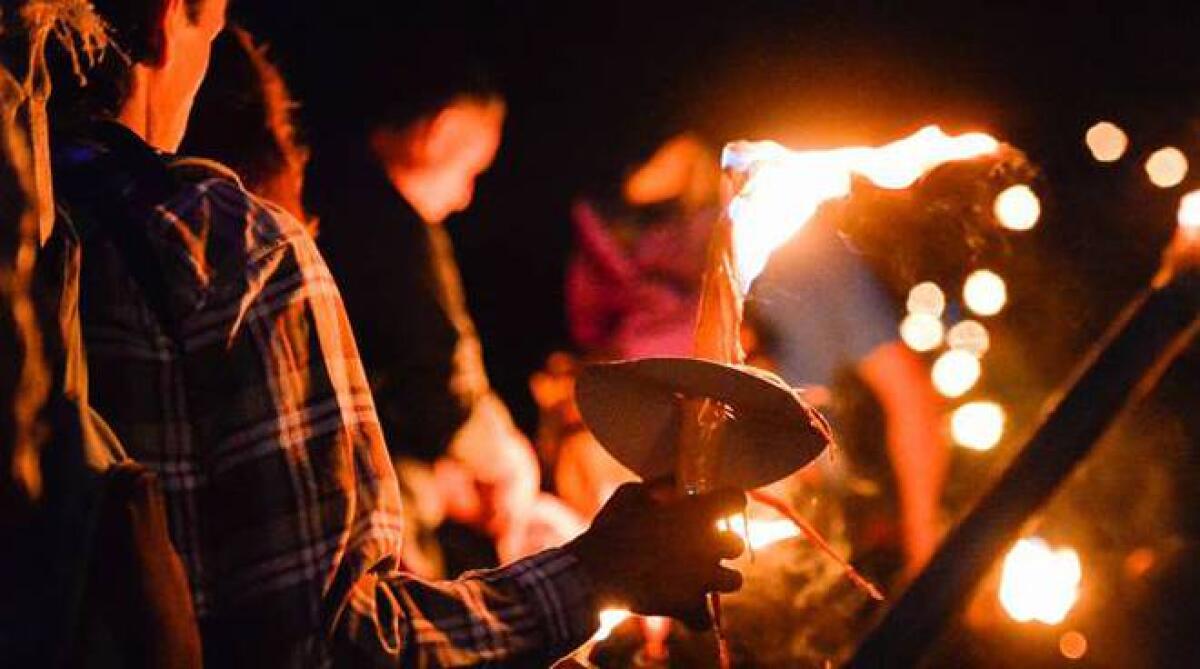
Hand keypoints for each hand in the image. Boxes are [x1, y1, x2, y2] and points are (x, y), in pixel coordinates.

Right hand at [566, 482, 745, 628]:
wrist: (594, 572)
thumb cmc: (611, 528)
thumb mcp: (631, 494)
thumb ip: (660, 486)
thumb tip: (675, 482)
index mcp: (698, 513)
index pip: (735, 500)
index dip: (726, 502)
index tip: (713, 507)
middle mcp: (709, 545)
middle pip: (736, 544)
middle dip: (720, 545)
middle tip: (695, 547)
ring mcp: (702, 579)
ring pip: (733, 581)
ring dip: (717, 579)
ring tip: (694, 578)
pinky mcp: (688, 606)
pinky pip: (704, 618)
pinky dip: (693, 616)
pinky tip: (680, 607)